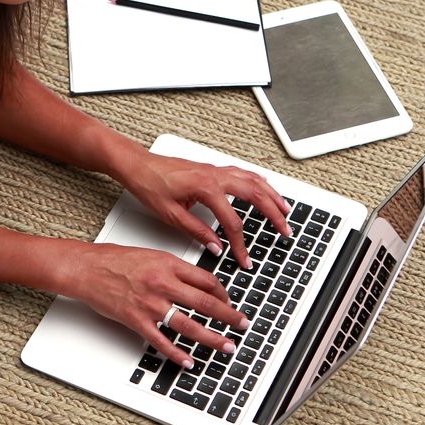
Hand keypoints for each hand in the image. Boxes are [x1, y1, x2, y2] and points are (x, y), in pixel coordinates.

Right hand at [65, 243, 250, 367]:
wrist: (87, 268)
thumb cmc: (115, 260)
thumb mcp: (151, 255)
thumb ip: (174, 268)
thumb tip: (196, 282)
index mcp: (168, 264)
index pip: (206, 280)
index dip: (224, 293)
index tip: (230, 301)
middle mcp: (162, 283)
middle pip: (205, 303)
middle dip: (229, 316)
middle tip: (242, 324)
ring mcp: (150, 304)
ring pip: (189, 325)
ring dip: (212, 338)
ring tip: (226, 345)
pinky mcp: (137, 320)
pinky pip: (162, 341)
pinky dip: (177, 354)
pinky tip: (189, 360)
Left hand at [118, 153, 291, 269]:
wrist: (138, 165)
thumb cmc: (150, 185)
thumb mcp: (171, 215)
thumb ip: (197, 231)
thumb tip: (216, 246)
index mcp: (206, 188)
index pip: (232, 222)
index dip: (240, 244)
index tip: (244, 259)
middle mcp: (215, 176)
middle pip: (255, 196)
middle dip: (273, 215)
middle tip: (286, 231)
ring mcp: (216, 170)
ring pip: (254, 180)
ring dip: (272, 195)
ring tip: (286, 210)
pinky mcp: (212, 169)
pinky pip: (243, 173)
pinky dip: (258, 181)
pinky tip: (266, 186)